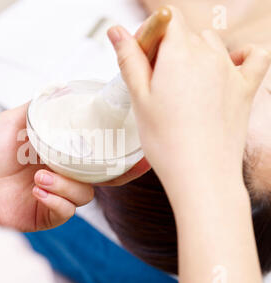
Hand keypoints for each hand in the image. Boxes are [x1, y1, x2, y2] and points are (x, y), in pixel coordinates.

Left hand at [0, 104, 94, 231]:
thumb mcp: (10, 121)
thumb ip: (36, 109)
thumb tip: (61, 90)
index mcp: (55, 151)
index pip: (88, 153)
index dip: (99, 151)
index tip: (99, 144)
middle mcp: (58, 173)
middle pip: (93, 175)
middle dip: (84, 170)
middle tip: (61, 162)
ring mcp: (53, 194)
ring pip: (84, 195)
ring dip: (66, 186)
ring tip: (40, 177)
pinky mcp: (44, 215)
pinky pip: (66, 212)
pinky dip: (57, 202)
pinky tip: (37, 192)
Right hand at [108, 7, 268, 282]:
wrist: (201, 175)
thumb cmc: (167, 142)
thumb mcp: (139, 99)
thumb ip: (130, 59)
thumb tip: (116, 30)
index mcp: (180, 54)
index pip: (167, 21)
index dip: (152, 35)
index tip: (144, 58)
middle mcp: (210, 55)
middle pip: (187, 34)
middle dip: (170, 49)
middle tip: (157, 82)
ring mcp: (231, 71)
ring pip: (213, 45)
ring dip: (196, 55)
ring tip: (183, 87)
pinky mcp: (246, 88)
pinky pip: (254, 57)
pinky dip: (242, 56)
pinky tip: (228, 66)